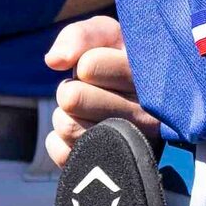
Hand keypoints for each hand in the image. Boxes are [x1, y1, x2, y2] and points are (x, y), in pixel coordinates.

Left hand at [44, 16, 156, 166]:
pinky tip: (83, 136)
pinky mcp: (111, 170)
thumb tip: (55, 61)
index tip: (99, 66)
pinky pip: (62, 152)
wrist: (133, 102)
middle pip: (72, 97)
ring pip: (66, 125)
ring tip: (86, 114)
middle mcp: (148, 115)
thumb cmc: (117, 61)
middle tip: (87, 92)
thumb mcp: (107, 35)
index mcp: (150, 78)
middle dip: (70, 89)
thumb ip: (80, 35)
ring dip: (65, 116)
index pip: (89, 65)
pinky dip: (60, 142)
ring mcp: (131, 147)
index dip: (84, 63)